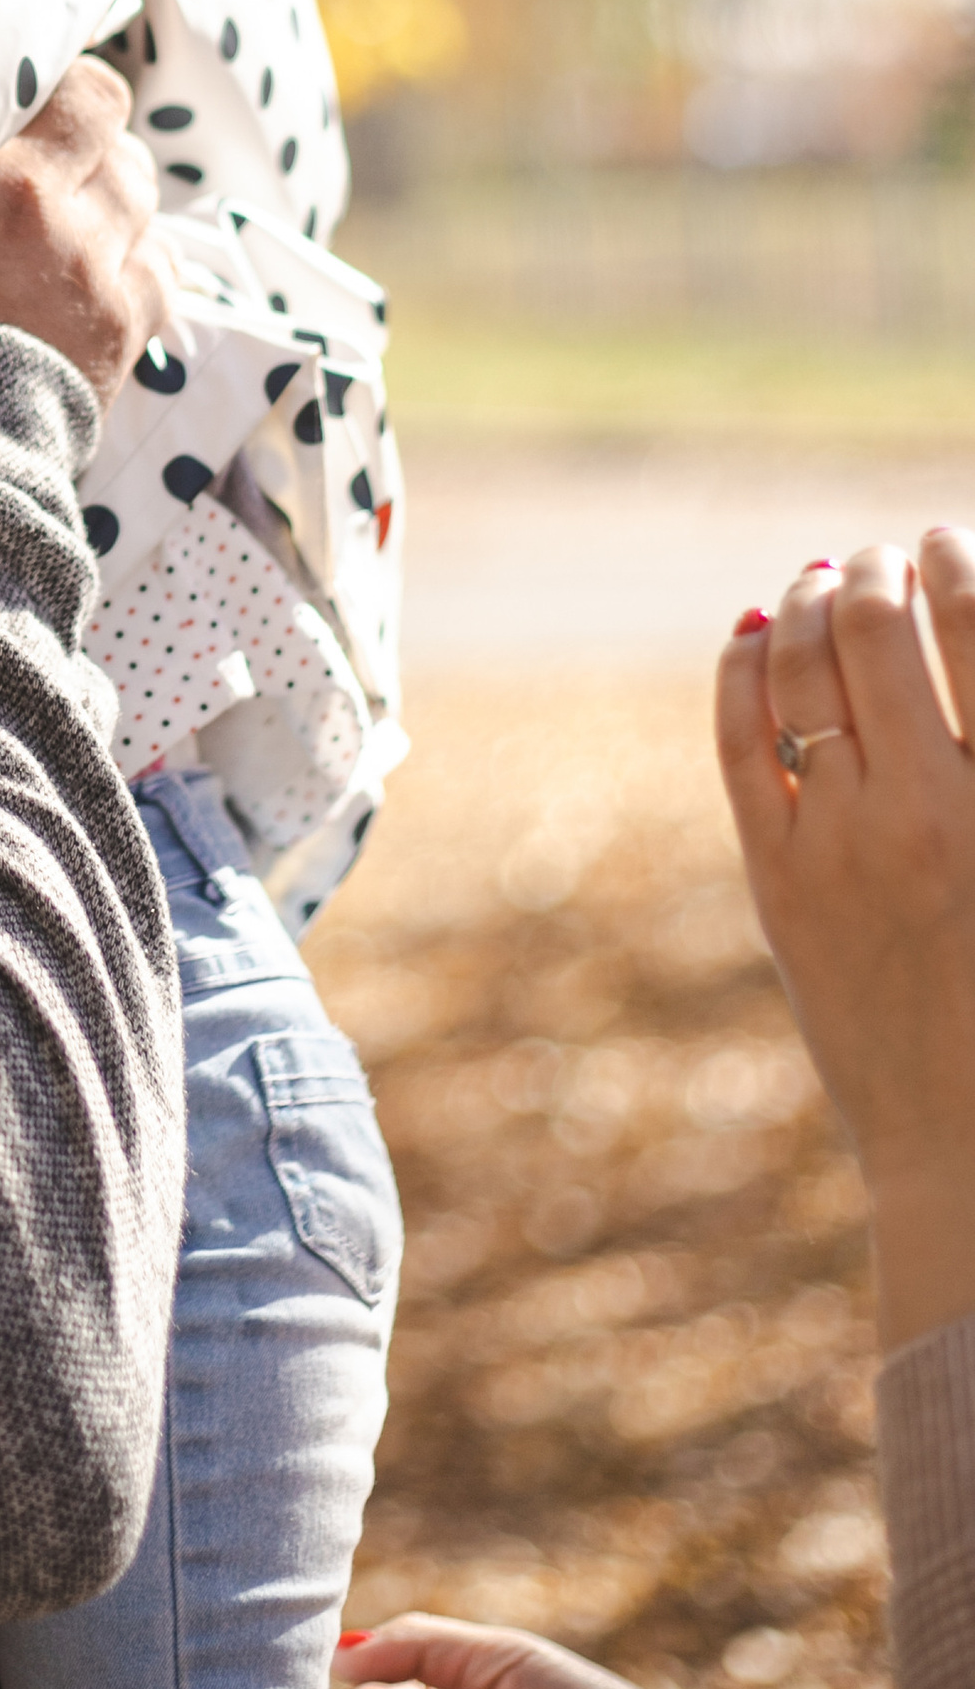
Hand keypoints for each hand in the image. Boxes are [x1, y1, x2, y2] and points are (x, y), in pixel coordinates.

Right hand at [0, 61, 173, 405]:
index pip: (70, 85)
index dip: (54, 82)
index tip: (24, 93)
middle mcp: (53, 209)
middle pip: (112, 129)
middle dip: (85, 131)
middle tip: (40, 152)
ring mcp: (94, 273)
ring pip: (140, 193)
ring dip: (110, 191)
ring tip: (65, 213)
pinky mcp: (119, 338)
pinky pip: (161, 270)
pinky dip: (137, 261)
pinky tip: (98, 274)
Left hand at [717, 536, 974, 1348]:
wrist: (968, 1151)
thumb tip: (954, 637)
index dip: (956, 564)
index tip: (943, 537)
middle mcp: (927, 812)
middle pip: (875, 632)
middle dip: (873, 573)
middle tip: (880, 558)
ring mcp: (839, 847)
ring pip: (795, 673)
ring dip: (804, 607)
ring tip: (820, 582)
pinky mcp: (777, 883)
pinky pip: (737, 743)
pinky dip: (739, 671)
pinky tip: (750, 635)